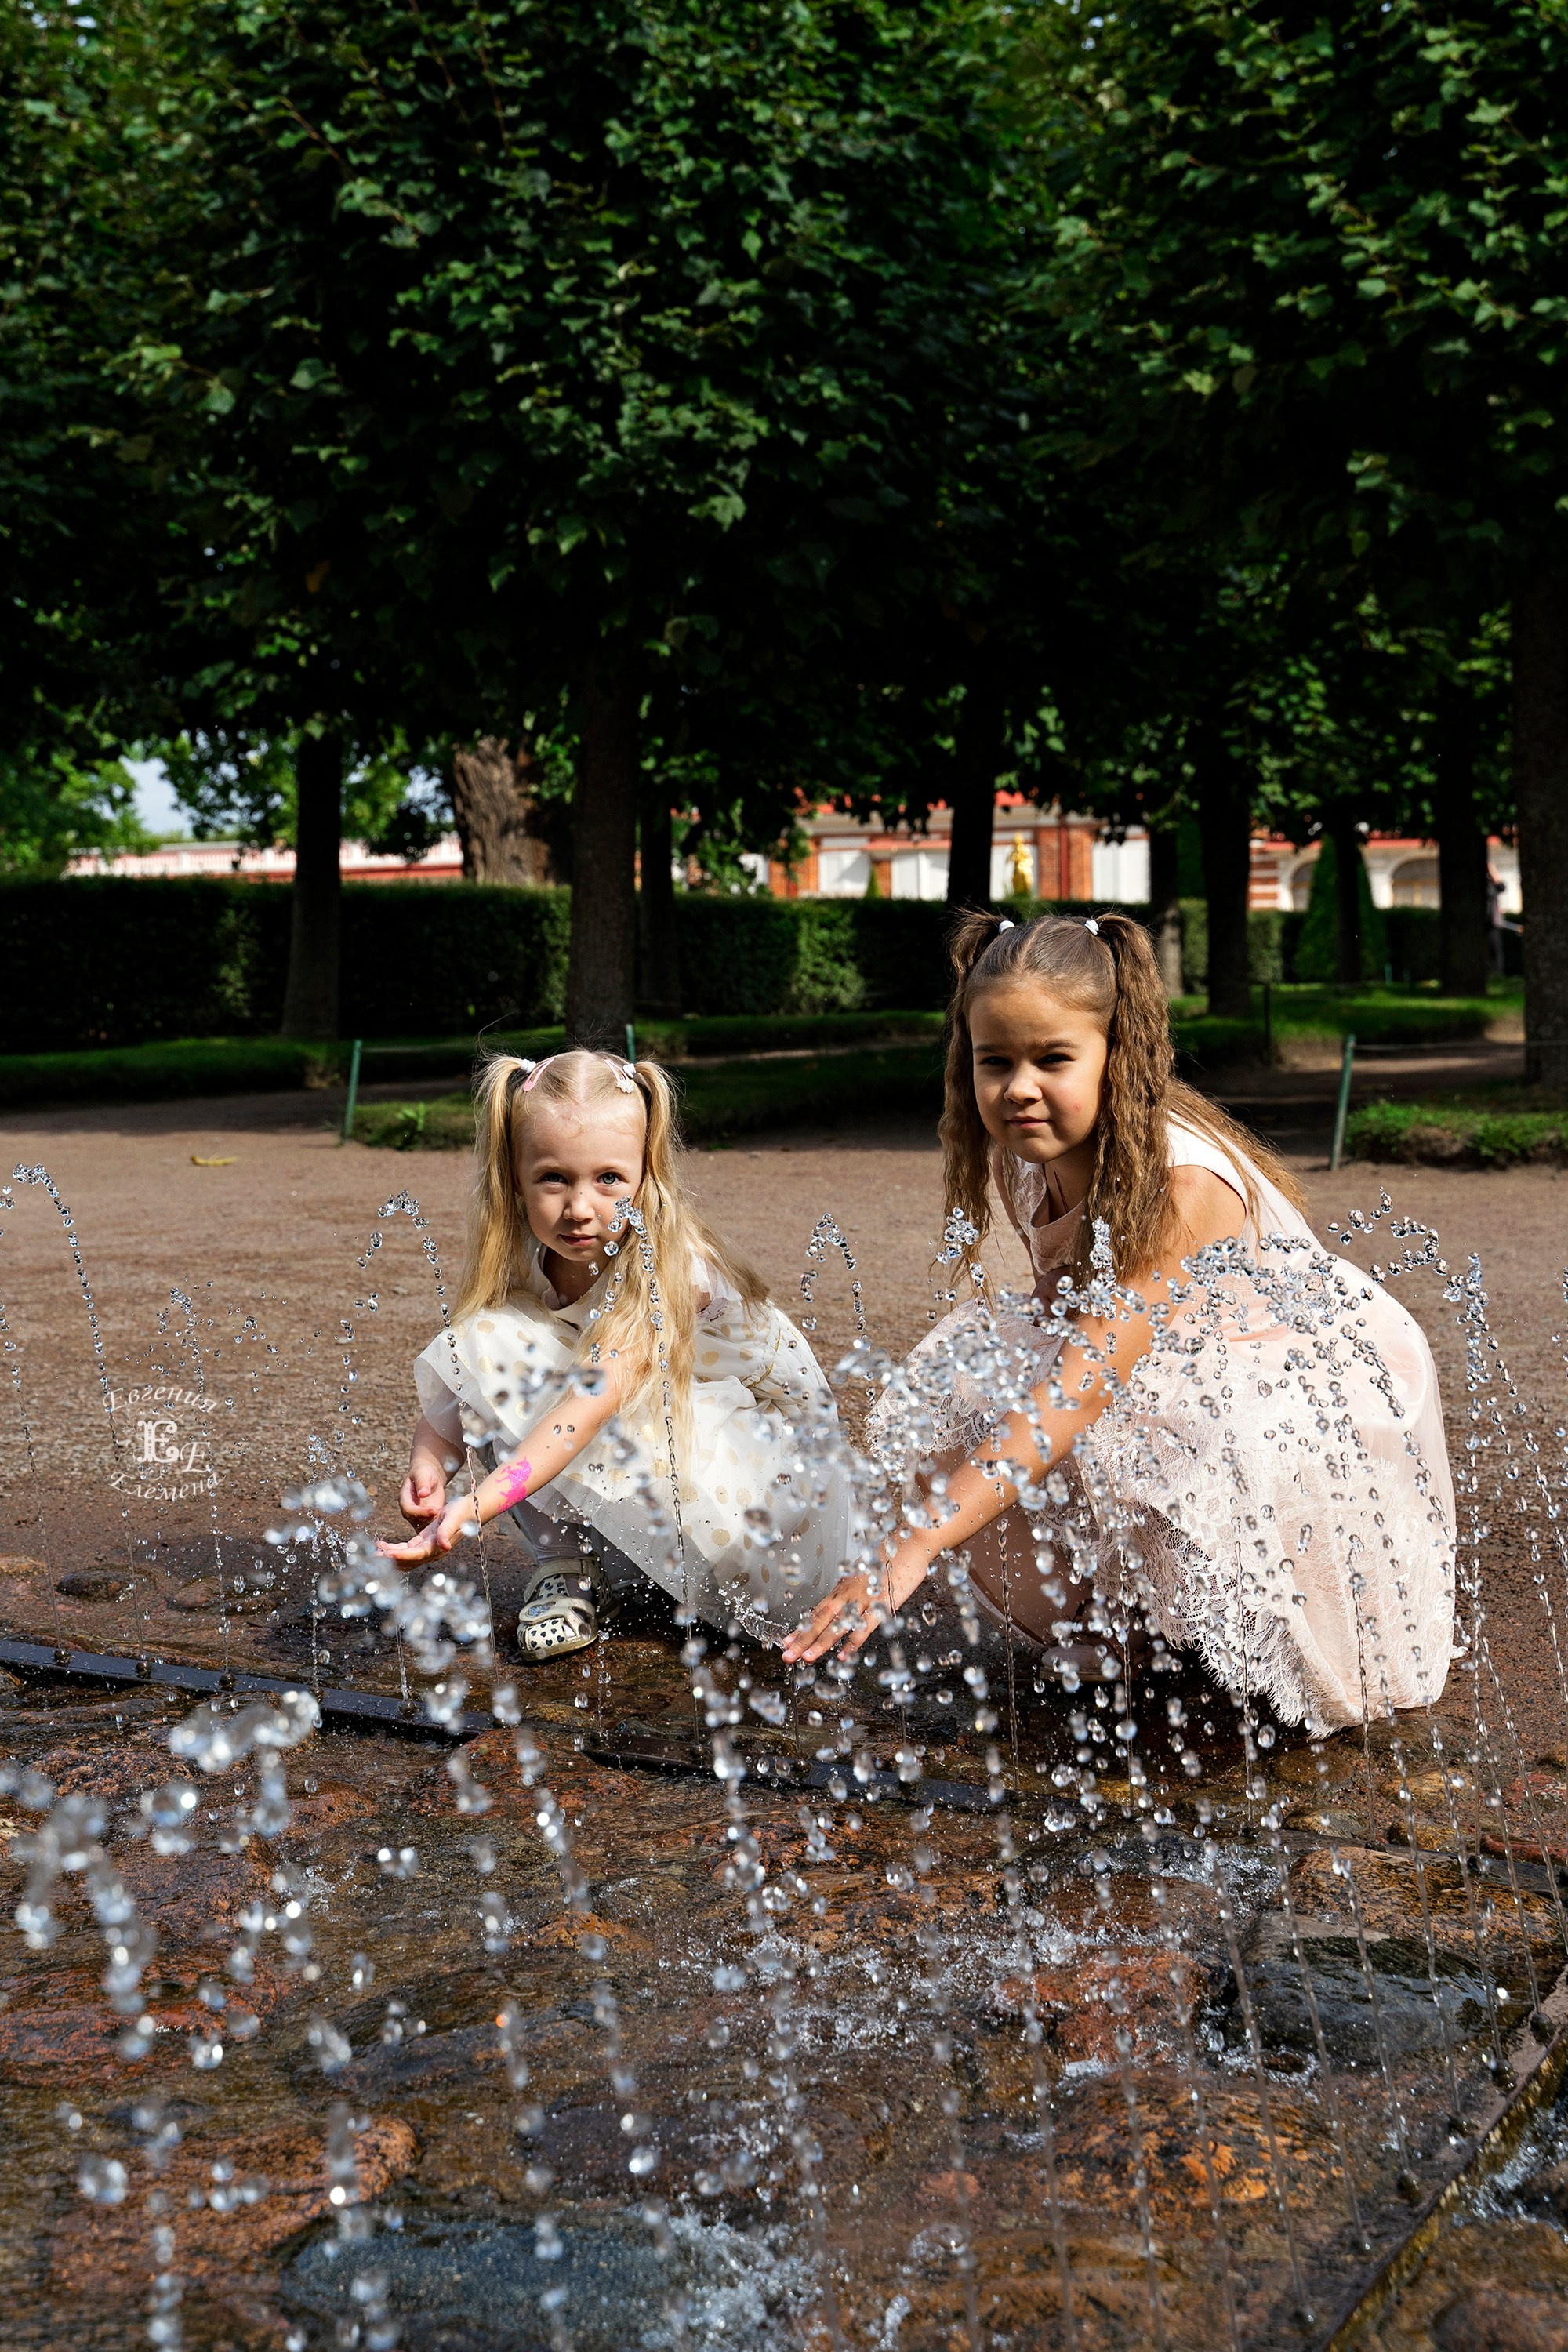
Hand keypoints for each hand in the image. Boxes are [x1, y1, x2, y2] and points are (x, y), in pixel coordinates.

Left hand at [377, 1493, 473, 1563]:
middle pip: (407, 1561)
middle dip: (390, 1560)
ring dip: (389, 1556)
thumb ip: (447, 1532)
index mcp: (436, 1547)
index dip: (400, 1556)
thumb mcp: (453, 1518)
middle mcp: (431, 1552)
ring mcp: (426, 1548)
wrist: (469, 1510)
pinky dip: (393, 1548)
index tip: (386, 1554)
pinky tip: (381, 1544)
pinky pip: (405, 1549)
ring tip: (374, 1552)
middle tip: (372, 1557)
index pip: (415, 1555)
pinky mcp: (423, 1542)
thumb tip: (445, 1547)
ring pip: (404, 1557)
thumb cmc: (462, 1512)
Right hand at [400, 1462, 445, 1528]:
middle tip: (441, 1519)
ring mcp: (417, 1515)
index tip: (434, 1510)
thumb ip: (422, 1483)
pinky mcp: (425, 1518)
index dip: (420, 1512)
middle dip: (428, 1520)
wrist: (429, 1477)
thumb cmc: (424, 1473)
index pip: (409, 1510)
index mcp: (404, 1498)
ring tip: (445, 1523)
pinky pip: (429, 1526)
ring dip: (433, 1526)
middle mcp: (409, 1509)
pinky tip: (447, 1523)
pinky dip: (437, 1526)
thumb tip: (423, 1493)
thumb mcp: (422, 1474)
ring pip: (422, 1525)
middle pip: (414, 1520)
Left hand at [782, 1542, 930, 1663]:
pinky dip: (852, 1642)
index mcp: (843, 1588)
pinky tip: (842, 1656)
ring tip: (806, 1658)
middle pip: (820, 1620)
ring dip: (820, 1643)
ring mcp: (863, 1599)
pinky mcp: (880, 1604)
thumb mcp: (864, 1574)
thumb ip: (853, 1590)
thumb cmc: (889, 1559)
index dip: (801, 1628)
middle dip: (802, 1639)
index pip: (817, 1612)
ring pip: (837, 1625)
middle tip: (787, 1655)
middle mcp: (848, 1593)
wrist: (909, 1544)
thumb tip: (842, 1602)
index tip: (787, 1641)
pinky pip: (863, 1627)